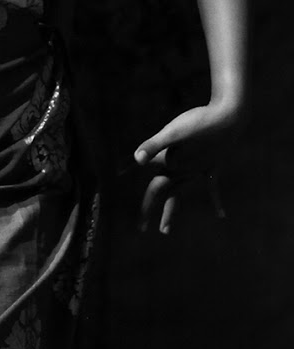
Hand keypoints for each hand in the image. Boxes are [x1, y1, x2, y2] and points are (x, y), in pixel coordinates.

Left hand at [133, 98, 243, 235]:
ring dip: (170, 211)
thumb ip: (154, 145)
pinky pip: (213, 187)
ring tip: (164, 231)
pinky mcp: (213, 167)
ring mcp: (199, 172)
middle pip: (161, 192)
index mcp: (172, 165)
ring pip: (180, 194)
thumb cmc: (200, 122)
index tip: (117, 173)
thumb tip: (137, 161)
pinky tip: (221, 216)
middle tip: (140, 229)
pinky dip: (216, 201)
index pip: (146, 169)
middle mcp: (184, 172)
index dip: (130, 167)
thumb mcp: (174, 132)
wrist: (231, 117)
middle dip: (149, 208)